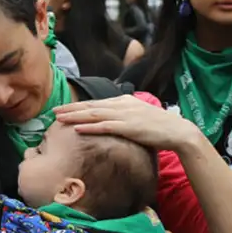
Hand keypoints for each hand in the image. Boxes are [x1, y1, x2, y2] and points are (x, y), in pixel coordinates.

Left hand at [53, 95, 201, 152]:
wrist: (177, 131)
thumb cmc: (158, 127)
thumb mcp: (137, 117)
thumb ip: (123, 116)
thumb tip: (108, 121)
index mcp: (124, 101)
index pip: (96, 103)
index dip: (77, 105)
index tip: (62, 108)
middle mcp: (122, 105)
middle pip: (91, 106)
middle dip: (70, 109)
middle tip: (53, 111)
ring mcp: (125, 115)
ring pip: (94, 114)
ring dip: (75, 116)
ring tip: (59, 118)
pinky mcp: (129, 127)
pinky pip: (105, 126)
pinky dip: (90, 126)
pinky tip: (77, 128)